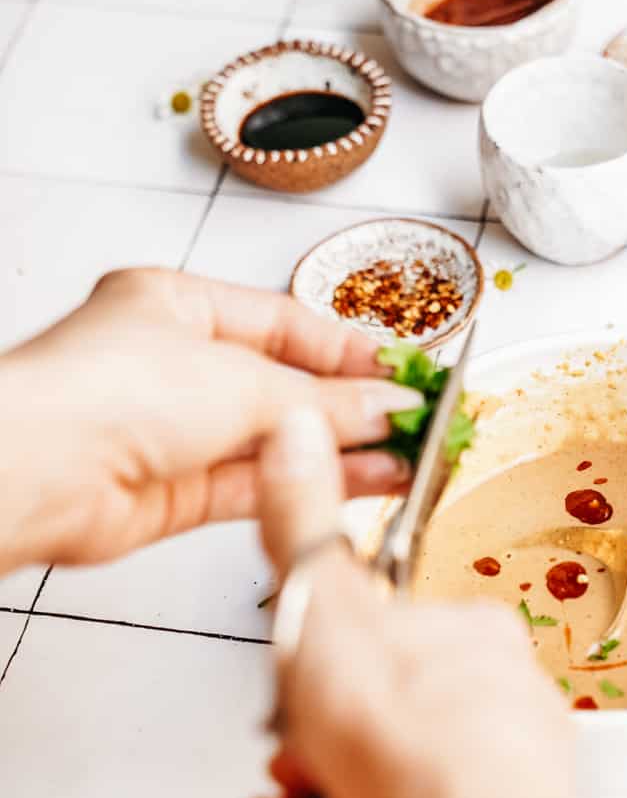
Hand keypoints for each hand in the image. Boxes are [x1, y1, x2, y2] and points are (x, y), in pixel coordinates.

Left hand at [0, 266, 420, 569]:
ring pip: (275, 441)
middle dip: (351, 406)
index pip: (281, 321)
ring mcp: (172, 432)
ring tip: (407, 457)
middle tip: (414, 420)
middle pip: (283, 385)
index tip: (401, 373)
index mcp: (173, 304)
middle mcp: (171, 365)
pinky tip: (366, 482)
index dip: (347, 350)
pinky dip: (310, 483)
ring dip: (341, 451)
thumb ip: (325, 402)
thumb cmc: (107, 392)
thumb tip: (388, 406)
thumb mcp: (244, 380)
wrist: (41, 471)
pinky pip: (260, 484)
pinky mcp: (175, 494)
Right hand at [235, 407, 577, 797]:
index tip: (286, 700)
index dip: (317, 675)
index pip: (382, 641)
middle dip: (307, 756)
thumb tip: (297, 433)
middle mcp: (495, 709)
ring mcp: (493, 788)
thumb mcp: (329, 613)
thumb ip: (303, 528)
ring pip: (379, 794)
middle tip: (280, 773)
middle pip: (375, 723)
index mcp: (470, 640)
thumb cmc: (410, 742)